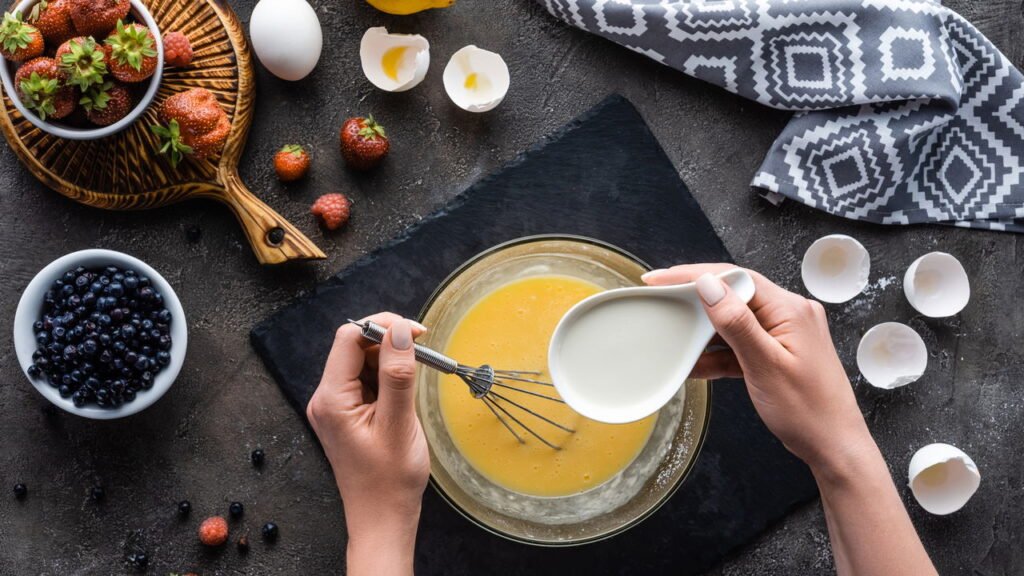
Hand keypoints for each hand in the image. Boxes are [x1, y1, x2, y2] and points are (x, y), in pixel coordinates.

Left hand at [307, 312, 428, 575]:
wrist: (382, 518)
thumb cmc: (390, 480)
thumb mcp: (399, 423)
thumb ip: (397, 374)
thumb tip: (400, 331)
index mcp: (332, 398)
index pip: (349, 338)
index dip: (382, 326)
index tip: (416, 332)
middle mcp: (327, 398)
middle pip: (354, 347)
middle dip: (389, 342)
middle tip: (423, 349)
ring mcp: (336, 406)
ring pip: (362, 362)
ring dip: (390, 360)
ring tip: (416, 376)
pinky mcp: (348, 413)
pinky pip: (366, 381)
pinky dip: (388, 377)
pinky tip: (405, 390)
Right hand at [642, 264, 872, 475]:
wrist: (834, 447)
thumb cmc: (809, 411)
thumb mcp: (764, 365)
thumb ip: (735, 322)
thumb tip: (708, 285)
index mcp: (790, 309)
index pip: (735, 278)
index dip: (694, 275)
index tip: (661, 280)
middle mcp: (789, 314)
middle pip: (733, 295)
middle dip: (696, 301)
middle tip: (661, 301)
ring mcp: (785, 334)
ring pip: (734, 322)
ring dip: (704, 332)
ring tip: (674, 337)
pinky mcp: (778, 353)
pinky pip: (741, 345)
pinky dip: (718, 354)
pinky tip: (694, 364)